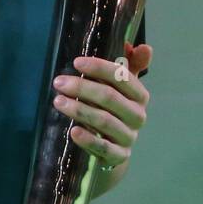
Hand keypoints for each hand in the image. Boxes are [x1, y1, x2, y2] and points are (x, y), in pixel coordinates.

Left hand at [51, 41, 152, 170]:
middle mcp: (138, 116)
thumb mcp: (122, 90)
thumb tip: (144, 47)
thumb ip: (130, 66)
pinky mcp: (118, 157)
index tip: (76, 62)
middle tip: (59, 82)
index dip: (100, 67)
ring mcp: (128, 137)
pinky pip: (103, 148)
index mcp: (140, 96)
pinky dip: (88, 139)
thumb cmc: (114, 112)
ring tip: (58, 102)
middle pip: (110, 98)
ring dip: (79, 109)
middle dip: (83, 87)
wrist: (114, 152)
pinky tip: (73, 131)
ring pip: (104, 121)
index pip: (123, 77)